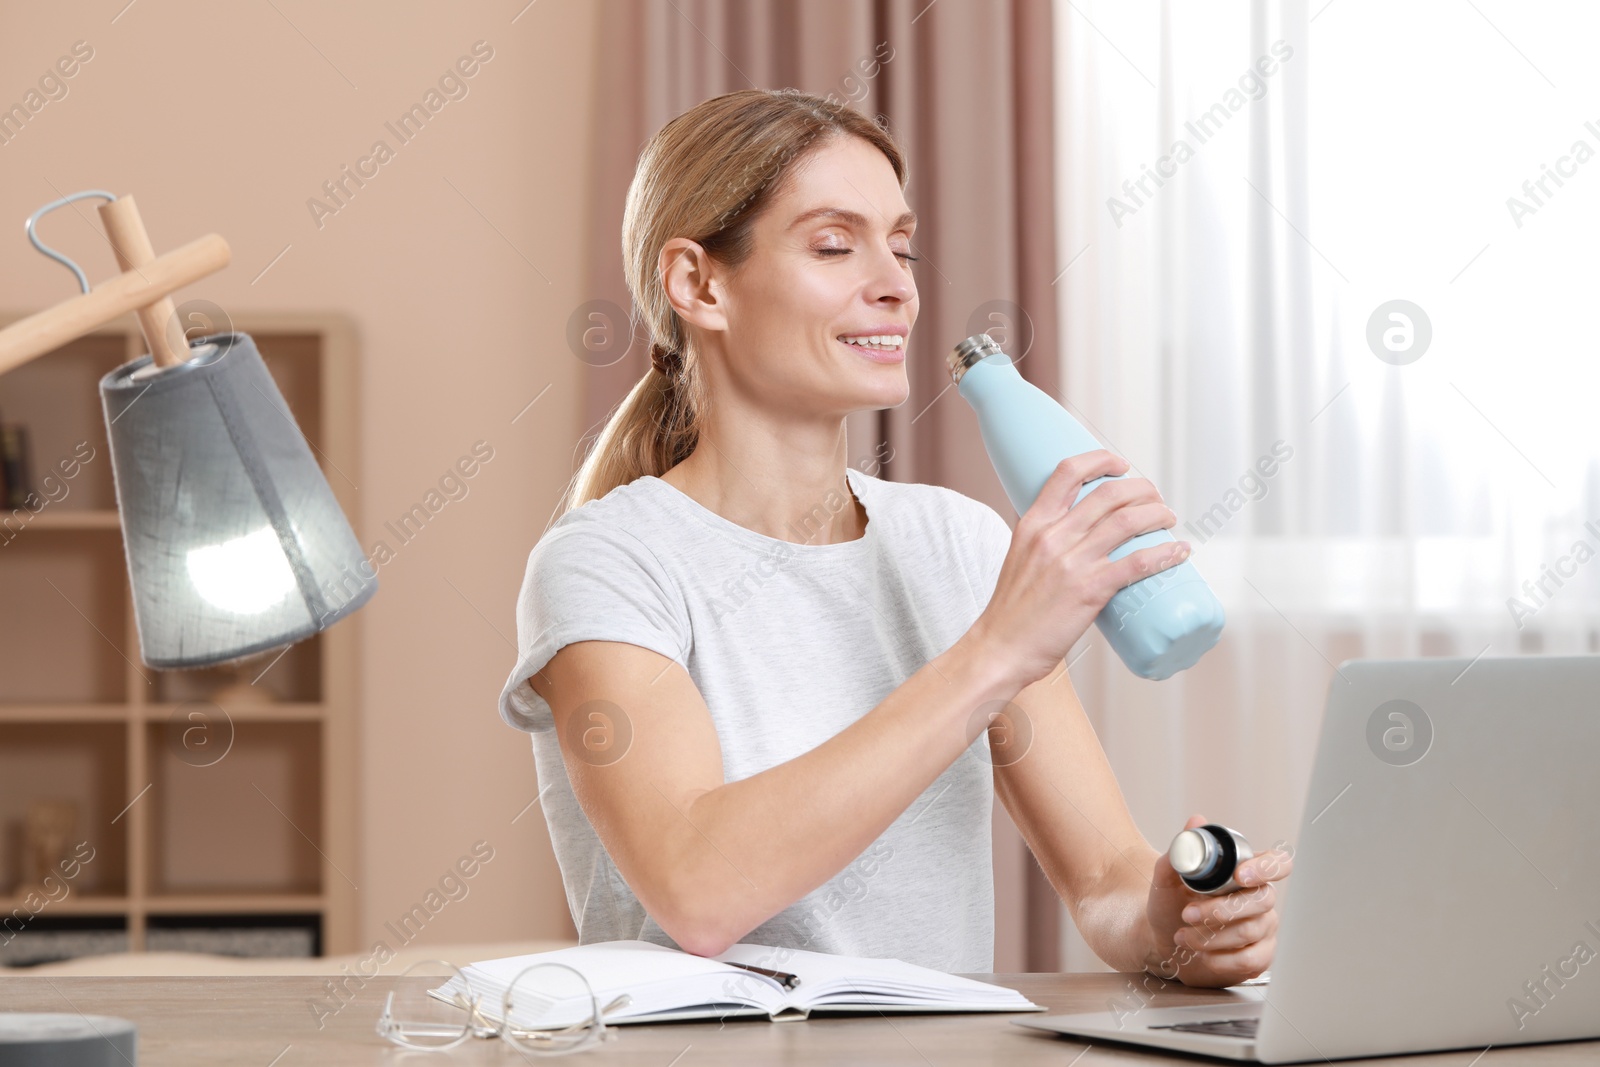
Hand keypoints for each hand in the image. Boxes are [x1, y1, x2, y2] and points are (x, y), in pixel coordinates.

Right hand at [971, 450, 1186, 687]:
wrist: (1002, 647)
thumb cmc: (1012, 610)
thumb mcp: (1020, 558)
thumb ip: (1046, 540)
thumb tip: (1080, 532)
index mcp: (1033, 524)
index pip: (1067, 472)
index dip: (1100, 460)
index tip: (1120, 465)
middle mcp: (1053, 536)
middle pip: (1108, 493)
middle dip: (1142, 489)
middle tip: (1155, 498)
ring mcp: (1072, 562)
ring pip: (1128, 521)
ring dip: (1157, 514)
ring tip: (1168, 518)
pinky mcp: (1089, 590)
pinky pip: (1137, 563)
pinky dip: (1164, 554)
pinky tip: (1179, 552)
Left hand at [1144, 813, 1293, 986]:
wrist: (1161, 940)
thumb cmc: (1171, 904)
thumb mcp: (1167, 878)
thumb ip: (1181, 850)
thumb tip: (1196, 821)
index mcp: (1246, 871)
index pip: (1278, 863)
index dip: (1267, 868)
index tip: (1239, 876)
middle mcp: (1261, 898)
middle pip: (1261, 900)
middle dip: (1220, 910)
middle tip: (1188, 914)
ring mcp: (1264, 928)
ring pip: (1249, 931)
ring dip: (1211, 936)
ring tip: (1182, 936)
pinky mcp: (1260, 956)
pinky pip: (1249, 960)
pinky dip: (1219, 959)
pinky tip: (1200, 954)